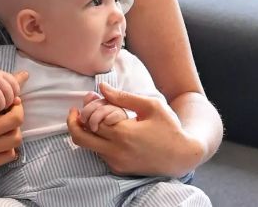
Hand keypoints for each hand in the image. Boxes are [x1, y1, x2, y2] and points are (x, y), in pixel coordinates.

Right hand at [0, 66, 27, 173]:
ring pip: (15, 138)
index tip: (11, 90)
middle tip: (11, 104)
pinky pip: (9, 155)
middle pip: (15, 119)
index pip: (2, 100)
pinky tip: (2, 137)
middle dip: (17, 108)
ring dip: (15, 127)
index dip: (10, 93)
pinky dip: (11, 145)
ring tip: (6, 120)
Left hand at [67, 83, 204, 176]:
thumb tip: (101, 87)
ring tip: (98, 118)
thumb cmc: (169, 127)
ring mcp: (117, 163)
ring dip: (87, 132)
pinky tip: (109, 131)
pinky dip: (98, 142)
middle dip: (74, 122)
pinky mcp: (120, 170)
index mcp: (123, 133)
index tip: (89, 99)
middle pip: (80, 137)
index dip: (87, 108)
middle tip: (76, 112)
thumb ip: (123, 97)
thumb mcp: (151, 106)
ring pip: (88, 147)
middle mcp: (117, 151)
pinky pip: (100, 155)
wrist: (183, 156)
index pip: (90, 120)